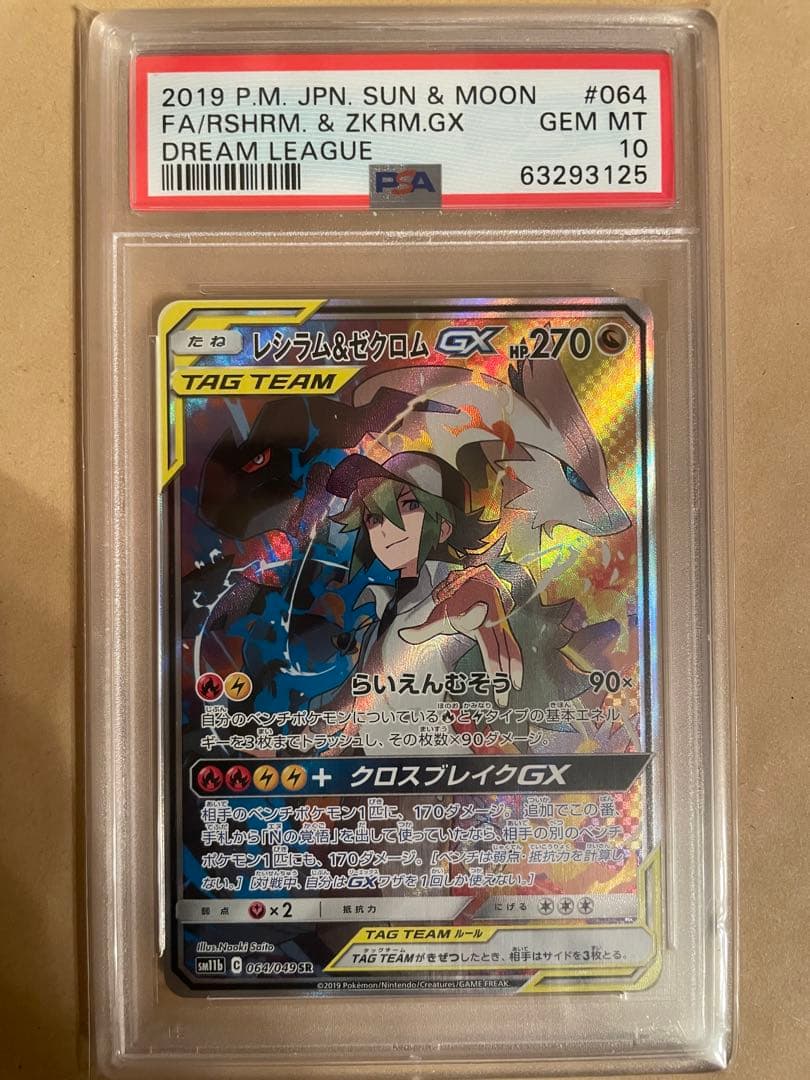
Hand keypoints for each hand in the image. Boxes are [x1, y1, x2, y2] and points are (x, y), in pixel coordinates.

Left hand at [398, 566, 522, 705]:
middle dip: (503, 678)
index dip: (494, 666)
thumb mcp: (439, 613)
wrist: (475, 578)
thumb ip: (423, 629)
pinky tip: (517, 678)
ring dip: (515, 671)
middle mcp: (494, 625)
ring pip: (512, 651)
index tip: (496, 679)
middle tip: (501, 701)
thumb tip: (403, 635)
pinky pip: (514, 646)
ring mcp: (502, 625)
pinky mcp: (505, 627)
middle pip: (502, 655)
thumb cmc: (456, 598)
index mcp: (479, 623)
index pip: (488, 649)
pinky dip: (517, 662)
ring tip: (515, 690)